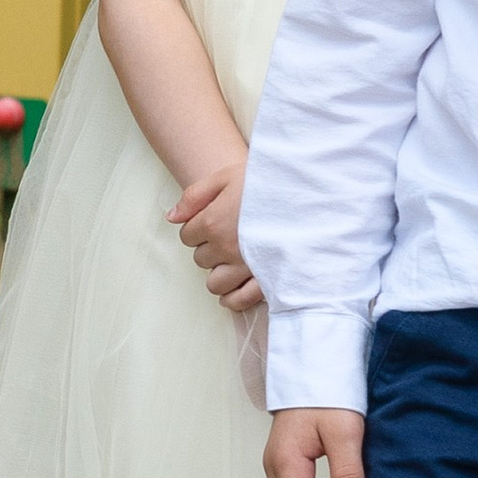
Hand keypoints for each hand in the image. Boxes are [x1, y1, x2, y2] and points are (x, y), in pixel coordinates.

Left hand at [170, 159, 262, 311]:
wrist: (306, 193)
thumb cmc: (267, 182)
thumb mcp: (226, 177)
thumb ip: (194, 197)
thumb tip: (171, 217)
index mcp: (213, 222)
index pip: (187, 236)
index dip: (197, 229)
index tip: (211, 222)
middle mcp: (226, 248)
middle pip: (201, 260)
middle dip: (209, 250)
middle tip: (227, 237)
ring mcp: (246, 267)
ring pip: (215, 284)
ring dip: (219, 274)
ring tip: (230, 263)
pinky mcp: (266, 280)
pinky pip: (240, 300)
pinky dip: (233, 298)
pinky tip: (233, 290)